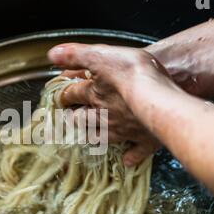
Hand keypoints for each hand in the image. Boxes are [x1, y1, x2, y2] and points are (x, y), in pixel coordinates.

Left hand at [47, 43, 176, 165]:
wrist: (160, 97)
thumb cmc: (133, 72)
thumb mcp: (101, 55)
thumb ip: (76, 55)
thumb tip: (53, 54)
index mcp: (95, 94)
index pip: (73, 94)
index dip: (64, 94)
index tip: (60, 96)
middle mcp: (105, 115)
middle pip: (83, 119)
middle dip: (75, 118)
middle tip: (71, 118)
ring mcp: (124, 130)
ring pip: (102, 136)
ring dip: (94, 136)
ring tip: (89, 137)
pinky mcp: (145, 140)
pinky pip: (136, 151)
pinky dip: (131, 156)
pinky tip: (127, 159)